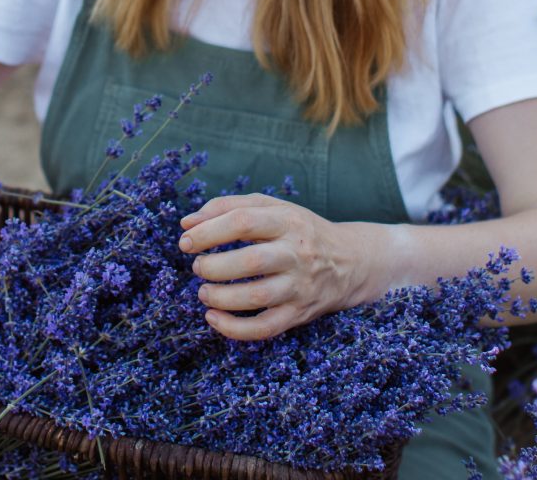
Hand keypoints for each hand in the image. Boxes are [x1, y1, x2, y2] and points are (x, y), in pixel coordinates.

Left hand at [178, 194, 380, 340]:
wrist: (350, 261)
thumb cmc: (299, 231)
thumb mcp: (271, 208)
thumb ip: (227, 207)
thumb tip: (186, 223)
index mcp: (287, 221)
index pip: (242, 221)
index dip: (207, 232)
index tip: (186, 242)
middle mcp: (296, 253)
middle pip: (250, 261)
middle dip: (213, 266)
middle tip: (198, 267)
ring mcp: (299, 286)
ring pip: (257, 297)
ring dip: (221, 297)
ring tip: (203, 292)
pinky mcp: (299, 313)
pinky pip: (265, 328)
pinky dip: (234, 329)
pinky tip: (214, 318)